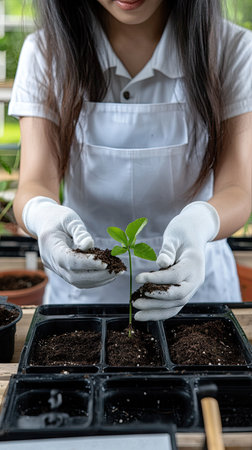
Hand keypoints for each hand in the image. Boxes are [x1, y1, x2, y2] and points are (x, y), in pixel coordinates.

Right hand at [22, 196, 121, 287]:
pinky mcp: (63, 271)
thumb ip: (79, 231)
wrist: (45, 222)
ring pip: (77, 282)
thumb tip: (89, 245)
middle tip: (116, 270)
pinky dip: (94, 279)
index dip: (87, 264)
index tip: (105, 263)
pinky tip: (108, 273)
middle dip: (97, 276)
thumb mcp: (69, 219)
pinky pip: (78, 280)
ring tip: (116, 272)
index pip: (68, 261)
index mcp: (50, 247)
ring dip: (98, 280)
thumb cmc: (58, 217)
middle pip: (73, 276)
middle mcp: (51, 262)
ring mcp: (56, 269)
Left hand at [133, 201, 219, 320]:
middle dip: (155, 301)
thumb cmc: (182, 233)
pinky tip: (145, 315)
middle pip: (178, 296)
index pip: (175, 276)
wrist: (194, 234)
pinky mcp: (185, 291)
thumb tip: (161, 263)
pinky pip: (174, 306)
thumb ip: (168, 250)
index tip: (138, 279)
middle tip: (135, 301)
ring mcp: (192, 287)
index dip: (156, 279)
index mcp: (194, 264)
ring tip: (137, 314)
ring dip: (156, 311)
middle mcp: (196, 279)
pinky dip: (160, 312)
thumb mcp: (174, 237)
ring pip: (176, 305)